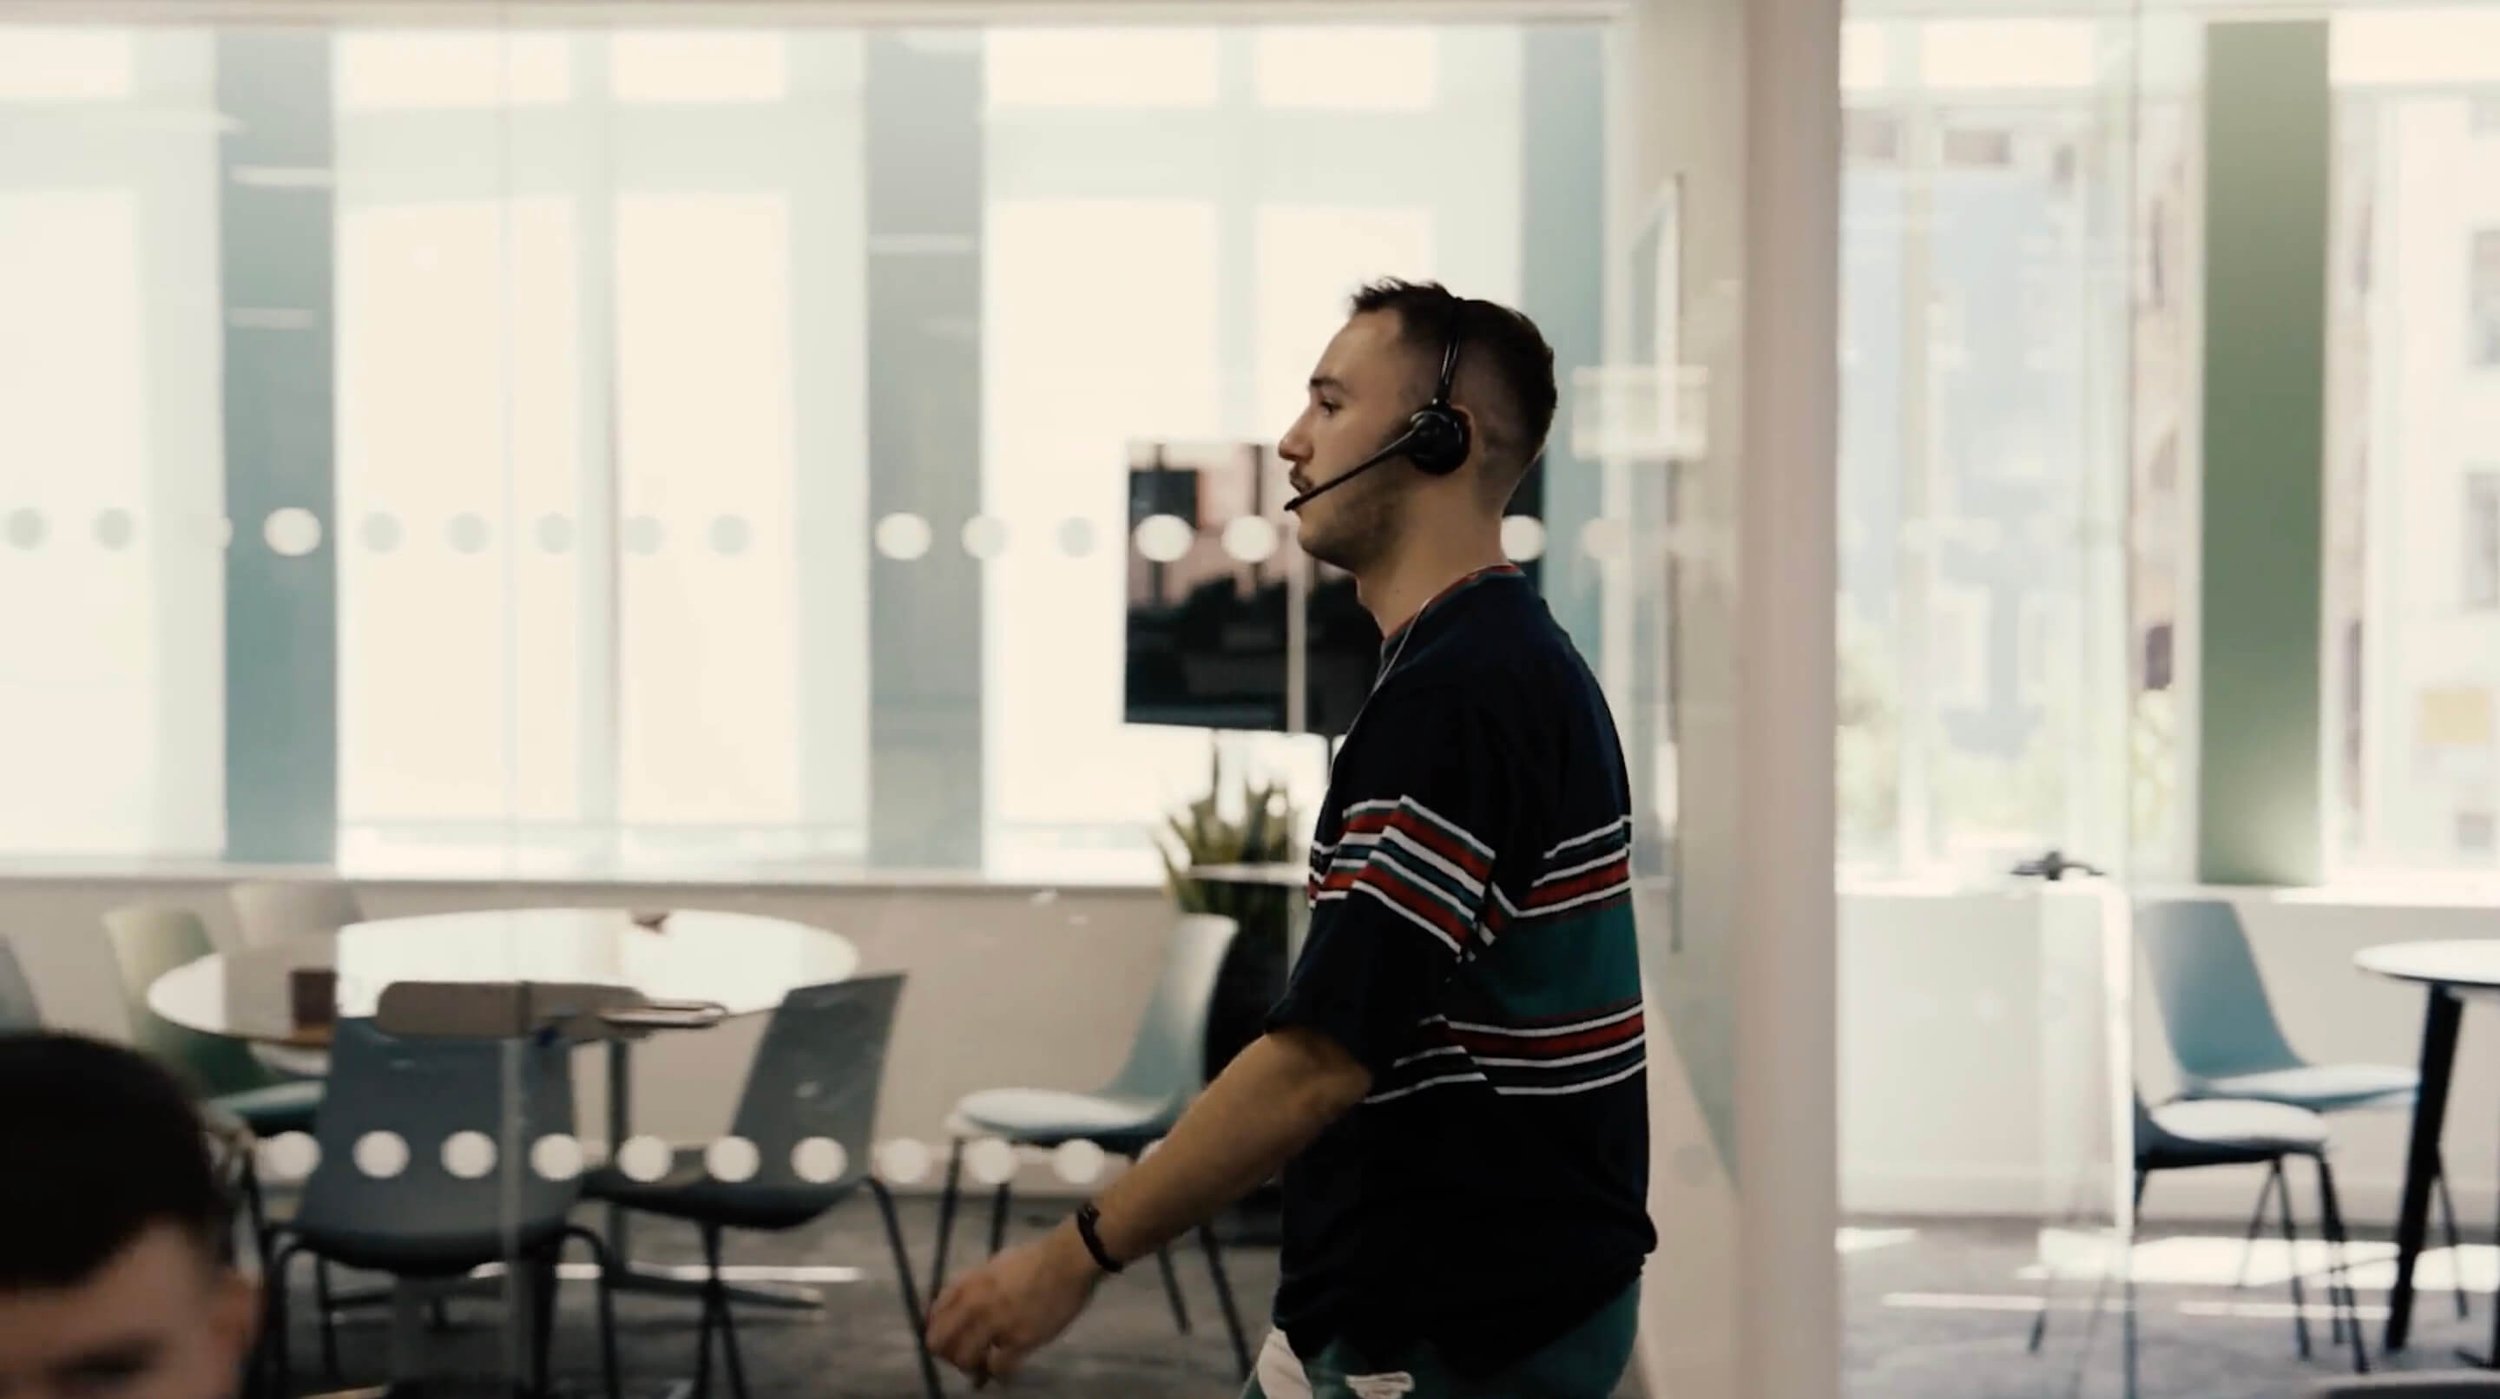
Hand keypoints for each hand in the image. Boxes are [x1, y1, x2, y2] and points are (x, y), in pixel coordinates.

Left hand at [925, 1222, 1103, 1384]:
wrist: (1066, 1262)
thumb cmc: (1033, 1259)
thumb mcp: (993, 1265)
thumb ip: (973, 1286)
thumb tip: (960, 1307)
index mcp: (968, 1285)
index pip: (934, 1317)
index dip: (937, 1332)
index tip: (947, 1340)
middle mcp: (975, 1306)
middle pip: (941, 1343)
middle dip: (949, 1353)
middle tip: (963, 1356)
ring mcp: (996, 1324)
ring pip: (965, 1359)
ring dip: (972, 1365)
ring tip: (984, 1363)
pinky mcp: (1020, 1341)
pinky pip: (999, 1368)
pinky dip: (998, 1372)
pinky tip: (1004, 1370)